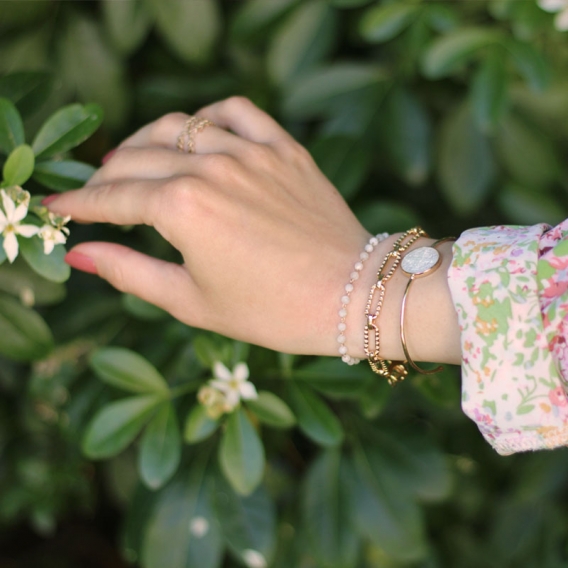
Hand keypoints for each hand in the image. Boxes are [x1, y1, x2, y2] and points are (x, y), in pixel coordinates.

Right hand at [46, 97, 371, 355]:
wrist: (350, 296)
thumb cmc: (272, 311)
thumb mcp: (191, 301)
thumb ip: (130, 272)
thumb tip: (81, 255)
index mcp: (183, 208)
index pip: (113, 198)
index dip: (80, 204)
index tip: (60, 207)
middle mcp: (212, 167)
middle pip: (138, 157)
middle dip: (106, 177)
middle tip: (97, 193)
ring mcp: (251, 152)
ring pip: (180, 126)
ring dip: (147, 141)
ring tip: (136, 159)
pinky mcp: (284, 149)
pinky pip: (238, 111)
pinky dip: (210, 115)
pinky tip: (200, 133)